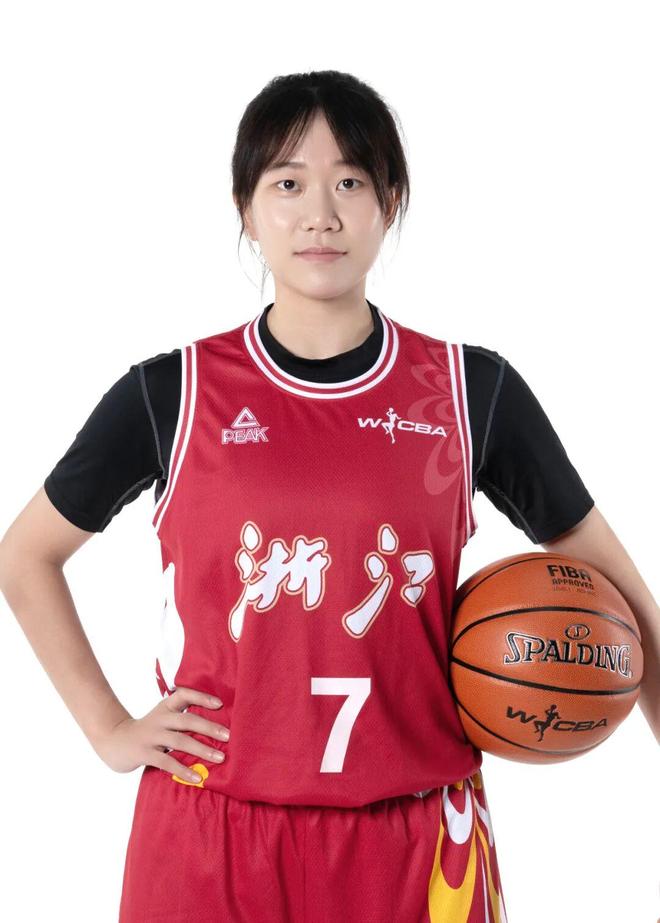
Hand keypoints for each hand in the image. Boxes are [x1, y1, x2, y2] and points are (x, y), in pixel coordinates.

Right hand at [91, 686, 229, 783]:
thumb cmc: (146, 730)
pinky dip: (183, 769)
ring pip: (180, 741)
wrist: (113, 740)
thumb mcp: (161, 717)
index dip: (202, 697)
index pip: (184, 695)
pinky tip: (197, 777)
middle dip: (210, 728)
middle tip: (229, 736)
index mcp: (165, 707)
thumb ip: (181, 718)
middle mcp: (159, 719)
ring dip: (202, 749)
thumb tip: (214, 727)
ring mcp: (151, 736)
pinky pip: (167, 762)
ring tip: (220, 758)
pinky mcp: (144, 753)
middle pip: (187, 720)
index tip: (220, 704)